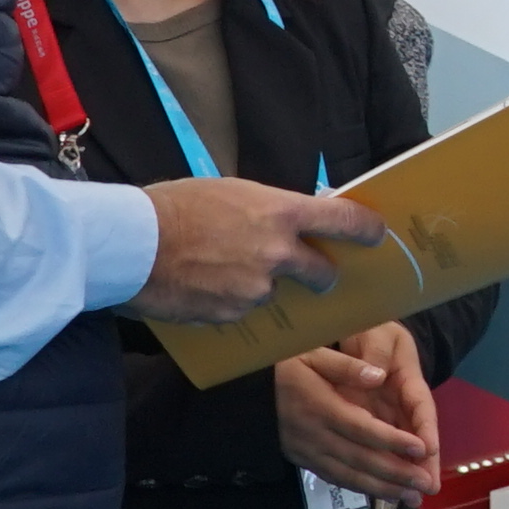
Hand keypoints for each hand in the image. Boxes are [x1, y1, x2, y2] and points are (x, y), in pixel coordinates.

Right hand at [125, 181, 384, 323]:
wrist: (131, 244)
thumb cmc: (175, 207)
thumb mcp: (233, 193)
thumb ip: (270, 211)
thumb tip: (293, 223)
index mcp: (280, 213)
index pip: (344, 222)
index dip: (366, 231)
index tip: (376, 235)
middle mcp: (277, 253)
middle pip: (323, 273)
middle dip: (322, 276)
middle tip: (312, 273)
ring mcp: (256, 289)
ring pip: (277, 293)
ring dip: (261, 286)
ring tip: (222, 269)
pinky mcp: (233, 315)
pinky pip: (244, 311)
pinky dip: (232, 302)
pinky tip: (205, 285)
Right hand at [275, 323, 439, 503]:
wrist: (243, 396)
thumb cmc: (283, 369)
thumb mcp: (312, 355)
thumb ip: (346, 366)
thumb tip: (379, 375)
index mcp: (322, 407)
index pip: (362, 428)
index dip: (392, 441)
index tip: (421, 449)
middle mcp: (317, 435)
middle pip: (361, 458)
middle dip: (396, 474)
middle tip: (426, 485)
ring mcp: (309, 452)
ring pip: (350, 475)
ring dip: (383, 489)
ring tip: (412, 499)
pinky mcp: (305, 462)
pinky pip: (336, 478)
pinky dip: (361, 488)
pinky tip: (383, 495)